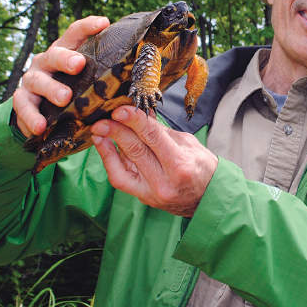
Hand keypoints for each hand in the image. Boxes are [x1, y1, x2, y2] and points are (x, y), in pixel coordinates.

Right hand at [13, 16, 109, 137]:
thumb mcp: (88, 81)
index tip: (103, 23)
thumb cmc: (73, 92)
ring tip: (64, 99)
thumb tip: (140, 77)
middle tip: (78, 65)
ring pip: (37, 80)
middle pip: (54, 54)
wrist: (42, 115)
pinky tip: (40, 126)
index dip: (88, 26)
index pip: (75, 34)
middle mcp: (46, 61)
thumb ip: (105, 77)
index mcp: (65, 52)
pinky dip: (31, 116)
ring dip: (51, 89)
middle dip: (66, 58)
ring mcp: (32, 80)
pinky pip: (23, 107)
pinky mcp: (21, 100)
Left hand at [91, 106, 217, 216]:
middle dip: (116, 131)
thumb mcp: (187, 143)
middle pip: (135, 150)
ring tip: (98, 131)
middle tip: (102, 118)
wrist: (208, 197)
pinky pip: (120, 179)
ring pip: (122, 167)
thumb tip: (139, 114)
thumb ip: (160, 131)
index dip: (134, 121)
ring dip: (107, 146)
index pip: (153, 137)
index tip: (120, 109)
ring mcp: (151, 192)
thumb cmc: (201, 167)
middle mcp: (164, 181)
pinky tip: (104, 145)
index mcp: (180, 164)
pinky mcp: (143, 197)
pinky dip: (110, 160)